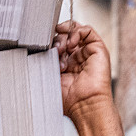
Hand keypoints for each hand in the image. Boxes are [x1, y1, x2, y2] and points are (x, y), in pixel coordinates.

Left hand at [54, 21, 123, 135]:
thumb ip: (45, 61)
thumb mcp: (50, 77)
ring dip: (65, 35)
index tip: (43, 47)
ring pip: (75, 32)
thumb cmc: (69, 99)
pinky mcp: (98, 49)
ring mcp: (88, 53)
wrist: (85, 105)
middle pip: (65, 36)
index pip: (57, 45)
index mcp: (66, 65)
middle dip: (57, 40)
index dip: (50, 43)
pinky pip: (88, 31)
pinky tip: (71, 42)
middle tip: (54, 51)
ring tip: (61, 47)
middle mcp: (77, 58)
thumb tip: (37, 48)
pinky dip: (77, 31)